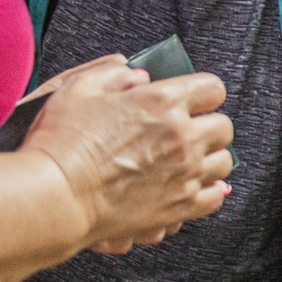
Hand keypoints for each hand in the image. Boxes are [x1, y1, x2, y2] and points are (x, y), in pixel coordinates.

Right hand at [22, 56, 234, 249]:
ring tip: (189, 160)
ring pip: (223, 163)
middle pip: (224, 127)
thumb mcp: (80, 87)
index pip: (213, 88)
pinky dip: (207, 192)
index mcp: (164, 101)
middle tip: (188, 130)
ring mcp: (185, 174)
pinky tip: (190, 187)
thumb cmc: (63, 141)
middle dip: (208, 125)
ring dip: (209, 158)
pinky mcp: (178, 207)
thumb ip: (115, 74)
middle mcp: (183, 137)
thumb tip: (138, 78)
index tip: (191, 99)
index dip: (202, 92)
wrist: (57, 196)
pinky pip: (213, 199)